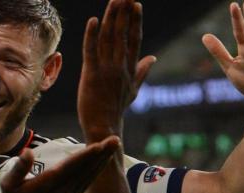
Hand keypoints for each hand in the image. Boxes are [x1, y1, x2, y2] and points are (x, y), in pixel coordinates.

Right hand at [0, 138, 121, 192]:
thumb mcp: (8, 185)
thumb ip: (19, 168)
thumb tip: (28, 151)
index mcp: (46, 186)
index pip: (68, 169)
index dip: (84, 157)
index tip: (98, 146)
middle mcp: (61, 191)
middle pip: (84, 170)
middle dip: (100, 154)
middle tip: (114, 139)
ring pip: (89, 175)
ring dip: (103, 160)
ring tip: (114, 144)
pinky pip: (88, 181)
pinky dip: (98, 169)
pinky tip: (106, 159)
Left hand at [75, 0, 155, 141]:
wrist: (104, 128)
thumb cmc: (116, 109)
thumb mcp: (133, 89)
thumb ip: (142, 71)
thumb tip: (153, 57)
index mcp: (130, 69)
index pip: (134, 39)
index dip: (135, 21)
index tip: (136, 4)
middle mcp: (120, 66)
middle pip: (122, 34)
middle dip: (124, 12)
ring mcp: (106, 70)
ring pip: (109, 38)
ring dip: (111, 18)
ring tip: (114, 0)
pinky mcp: (91, 75)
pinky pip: (91, 51)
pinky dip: (92, 35)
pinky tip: (93, 20)